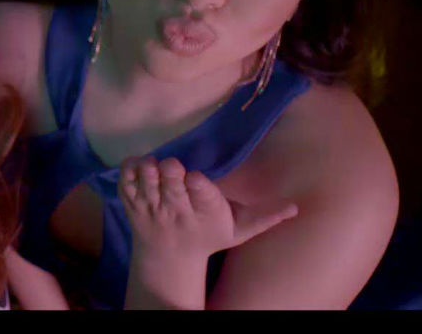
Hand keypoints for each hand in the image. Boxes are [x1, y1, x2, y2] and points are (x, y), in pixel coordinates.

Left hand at [120, 156, 298, 259]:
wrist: (170, 256)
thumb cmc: (209, 235)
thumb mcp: (240, 229)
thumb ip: (266, 216)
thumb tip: (296, 207)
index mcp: (206, 212)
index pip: (202, 195)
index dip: (198, 184)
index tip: (197, 177)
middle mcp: (177, 210)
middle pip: (172, 186)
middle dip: (172, 172)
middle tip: (174, 167)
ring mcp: (152, 206)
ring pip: (146, 182)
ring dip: (148, 170)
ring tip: (154, 166)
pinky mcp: (132, 202)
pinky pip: (125, 181)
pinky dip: (129, 169)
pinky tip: (139, 165)